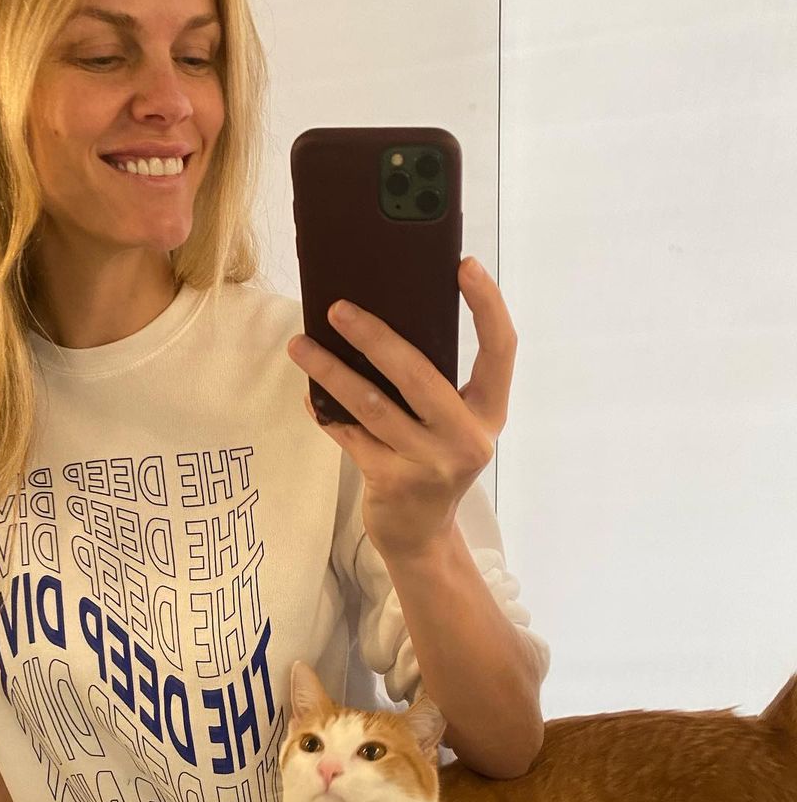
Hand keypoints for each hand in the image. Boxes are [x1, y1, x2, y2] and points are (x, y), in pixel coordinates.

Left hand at [286, 256, 515, 561]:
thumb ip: (430, 383)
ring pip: (372, 405)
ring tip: (300, 345)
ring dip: (330, 371)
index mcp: (489, 413)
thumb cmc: (431, 463)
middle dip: (374, 336)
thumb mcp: (447, 425)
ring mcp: (430, 463)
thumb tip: (377, 319)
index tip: (464, 264)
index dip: (487, 305)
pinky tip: (308, 395)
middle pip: (418, 374)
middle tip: (337, 308)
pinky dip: (326, 413)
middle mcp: (468, 438)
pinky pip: (349, 436)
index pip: (501, 350)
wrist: (421, 536)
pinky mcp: (393, 482)